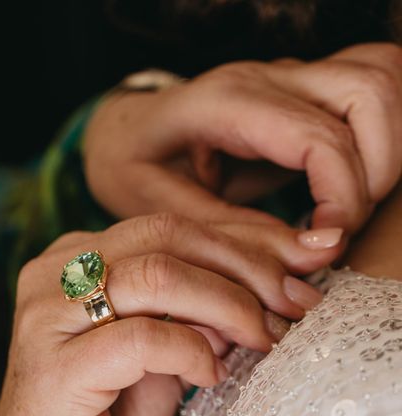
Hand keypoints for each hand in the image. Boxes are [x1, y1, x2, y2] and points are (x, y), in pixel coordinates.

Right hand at [0, 214, 340, 415]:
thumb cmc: (103, 411)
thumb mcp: (159, 350)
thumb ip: (195, 310)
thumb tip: (264, 282)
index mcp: (75, 256)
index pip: (168, 224)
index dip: (242, 239)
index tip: (299, 266)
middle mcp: (54, 272)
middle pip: (165, 235)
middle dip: (244, 265)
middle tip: (292, 304)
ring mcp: (48, 316)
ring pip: (157, 275)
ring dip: (227, 305)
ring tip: (260, 338)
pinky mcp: (55, 366)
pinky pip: (143, 338)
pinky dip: (192, 351)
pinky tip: (210, 373)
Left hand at [84, 43, 401, 233]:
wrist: (123, 133)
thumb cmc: (132, 165)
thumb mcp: (157, 206)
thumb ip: (231, 231)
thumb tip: (311, 254)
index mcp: (224, 102)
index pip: (318, 135)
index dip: (344, 194)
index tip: (330, 245)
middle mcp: (263, 78)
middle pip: (368, 90)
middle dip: (376, 169)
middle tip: (340, 227)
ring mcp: (285, 79)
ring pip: (378, 82)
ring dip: (385, 150)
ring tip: (347, 208)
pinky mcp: (299, 94)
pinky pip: (365, 97)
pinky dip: (377, 141)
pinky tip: (344, 187)